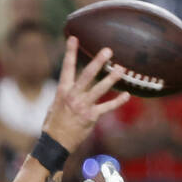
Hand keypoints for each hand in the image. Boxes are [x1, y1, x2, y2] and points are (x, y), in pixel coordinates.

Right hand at [41, 37, 129, 152]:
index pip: (67, 68)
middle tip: (107, 50)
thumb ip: (66, 92)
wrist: (56, 142)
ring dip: (111, 78)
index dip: (70, 52)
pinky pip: (107, 107)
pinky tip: (126, 95)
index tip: (73, 38)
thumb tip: (73, 84)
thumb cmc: (54, 123)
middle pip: (87, 75)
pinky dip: (117, 101)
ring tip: (121, 68)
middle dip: (97, 62)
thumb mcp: (55, 104)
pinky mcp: (91, 116)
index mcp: (63, 90)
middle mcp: (73, 96)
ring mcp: (83, 106)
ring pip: (99, 89)